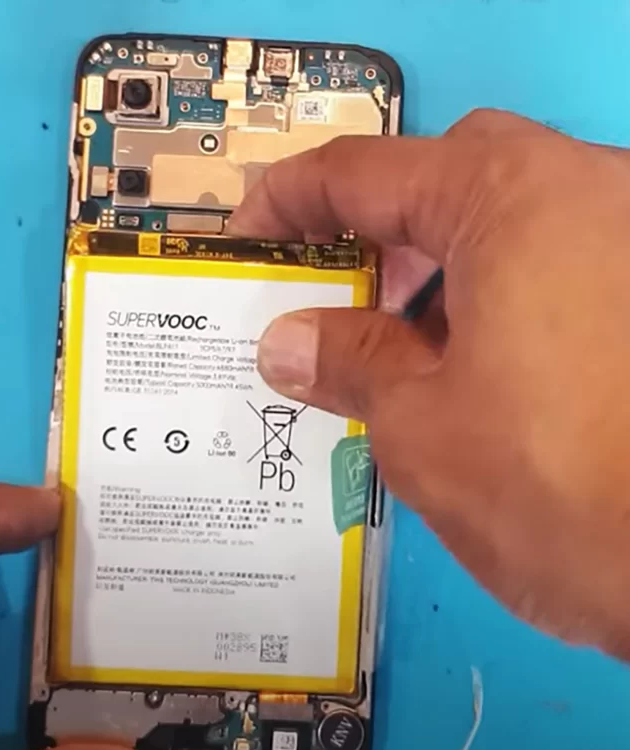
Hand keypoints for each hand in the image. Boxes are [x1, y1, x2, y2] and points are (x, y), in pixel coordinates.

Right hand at [228, 109, 629, 659]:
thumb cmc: (562, 489)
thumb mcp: (422, 426)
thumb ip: (348, 364)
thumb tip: (285, 342)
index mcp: (514, 197)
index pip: (366, 172)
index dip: (290, 201)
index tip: (247, 235)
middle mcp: (589, 192)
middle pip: (448, 183)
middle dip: (376, 234)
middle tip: (330, 298)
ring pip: (507, 227)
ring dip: (435, 274)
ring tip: (393, 353)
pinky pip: (554, 266)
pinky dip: (494, 300)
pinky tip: (470, 371)